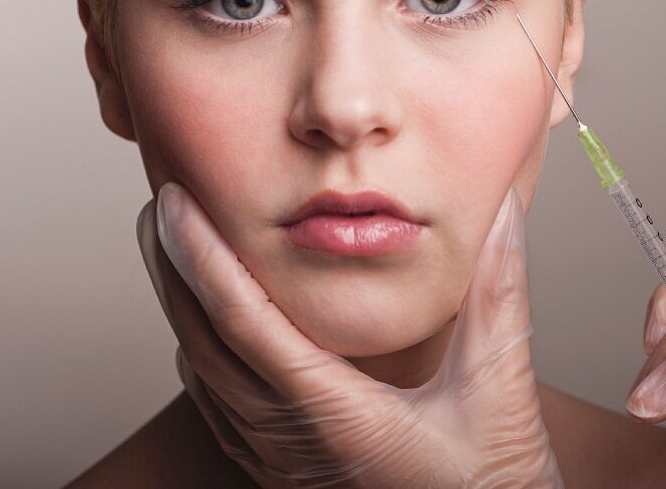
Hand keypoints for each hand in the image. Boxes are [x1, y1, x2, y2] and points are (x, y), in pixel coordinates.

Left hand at [136, 182, 561, 487]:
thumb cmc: (492, 485)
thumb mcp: (498, 389)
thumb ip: (499, 295)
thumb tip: (503, 213)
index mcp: (336, 416)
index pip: (244, 324)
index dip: (203, 258)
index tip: (177, 204)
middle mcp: (292, 441)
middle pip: (203, 343)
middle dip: (174, 269)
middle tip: (162, 205)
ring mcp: (279, 462)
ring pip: (202, 375)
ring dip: (180, 306)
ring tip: (173, 247)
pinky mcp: (281, 471)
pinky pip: (216, 405)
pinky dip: (199, 352)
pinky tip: (202, 326)